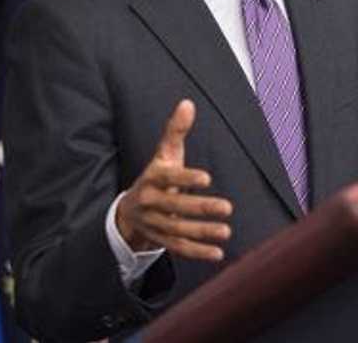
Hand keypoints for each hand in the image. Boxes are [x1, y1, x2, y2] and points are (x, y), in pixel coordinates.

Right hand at [116, 100, 232, 260]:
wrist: (129, 210)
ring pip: (178, 230)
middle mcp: (151, 202)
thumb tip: (188, 103)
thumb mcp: (164, 154)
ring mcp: (155, 224)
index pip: (168, 178)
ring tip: (226, 231)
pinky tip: (217, 254)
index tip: (207, 178)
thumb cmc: (156, 176)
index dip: (186, 178)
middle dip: (201, 208)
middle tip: (227, 207)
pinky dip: (197, 253)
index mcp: (153, 178)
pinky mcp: (161, 240)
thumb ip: (176, 130)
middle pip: (175, 207)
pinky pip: (179, 249)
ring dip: (202, 233)